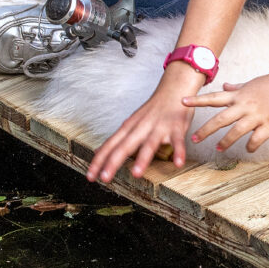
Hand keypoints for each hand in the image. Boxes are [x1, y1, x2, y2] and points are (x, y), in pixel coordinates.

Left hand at [86, 64, 209, 182]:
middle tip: (105, 178)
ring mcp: (159, 128)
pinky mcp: (176, 128)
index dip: (99, 161)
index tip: (90, 176)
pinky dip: (178, 152)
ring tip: (136, 173)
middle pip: (124, 146)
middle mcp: (141, 128)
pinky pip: (177, 141)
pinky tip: (177, 163)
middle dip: (113, 162)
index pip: (110, 145)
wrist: (173, 89)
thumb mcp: (131, 123)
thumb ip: (117, 139)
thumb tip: (99, 152)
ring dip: (142, 158)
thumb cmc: (153, 110)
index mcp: (129, 128)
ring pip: (149, 144)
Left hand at [188, 69, 268, 157]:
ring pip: (236, 131)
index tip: (182, 102)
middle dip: (206, 130)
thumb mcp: (251, 83)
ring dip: (225, 142)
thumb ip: (236, 87)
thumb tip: (224, 85)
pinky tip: (248, 149)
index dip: (197, 100)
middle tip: (194, 139)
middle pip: (220, 119)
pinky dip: (251, 146)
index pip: (213, 98)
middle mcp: (244, 106)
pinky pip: (257, 139)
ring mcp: (256, 116)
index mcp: (239, 96)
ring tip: (218, 149)